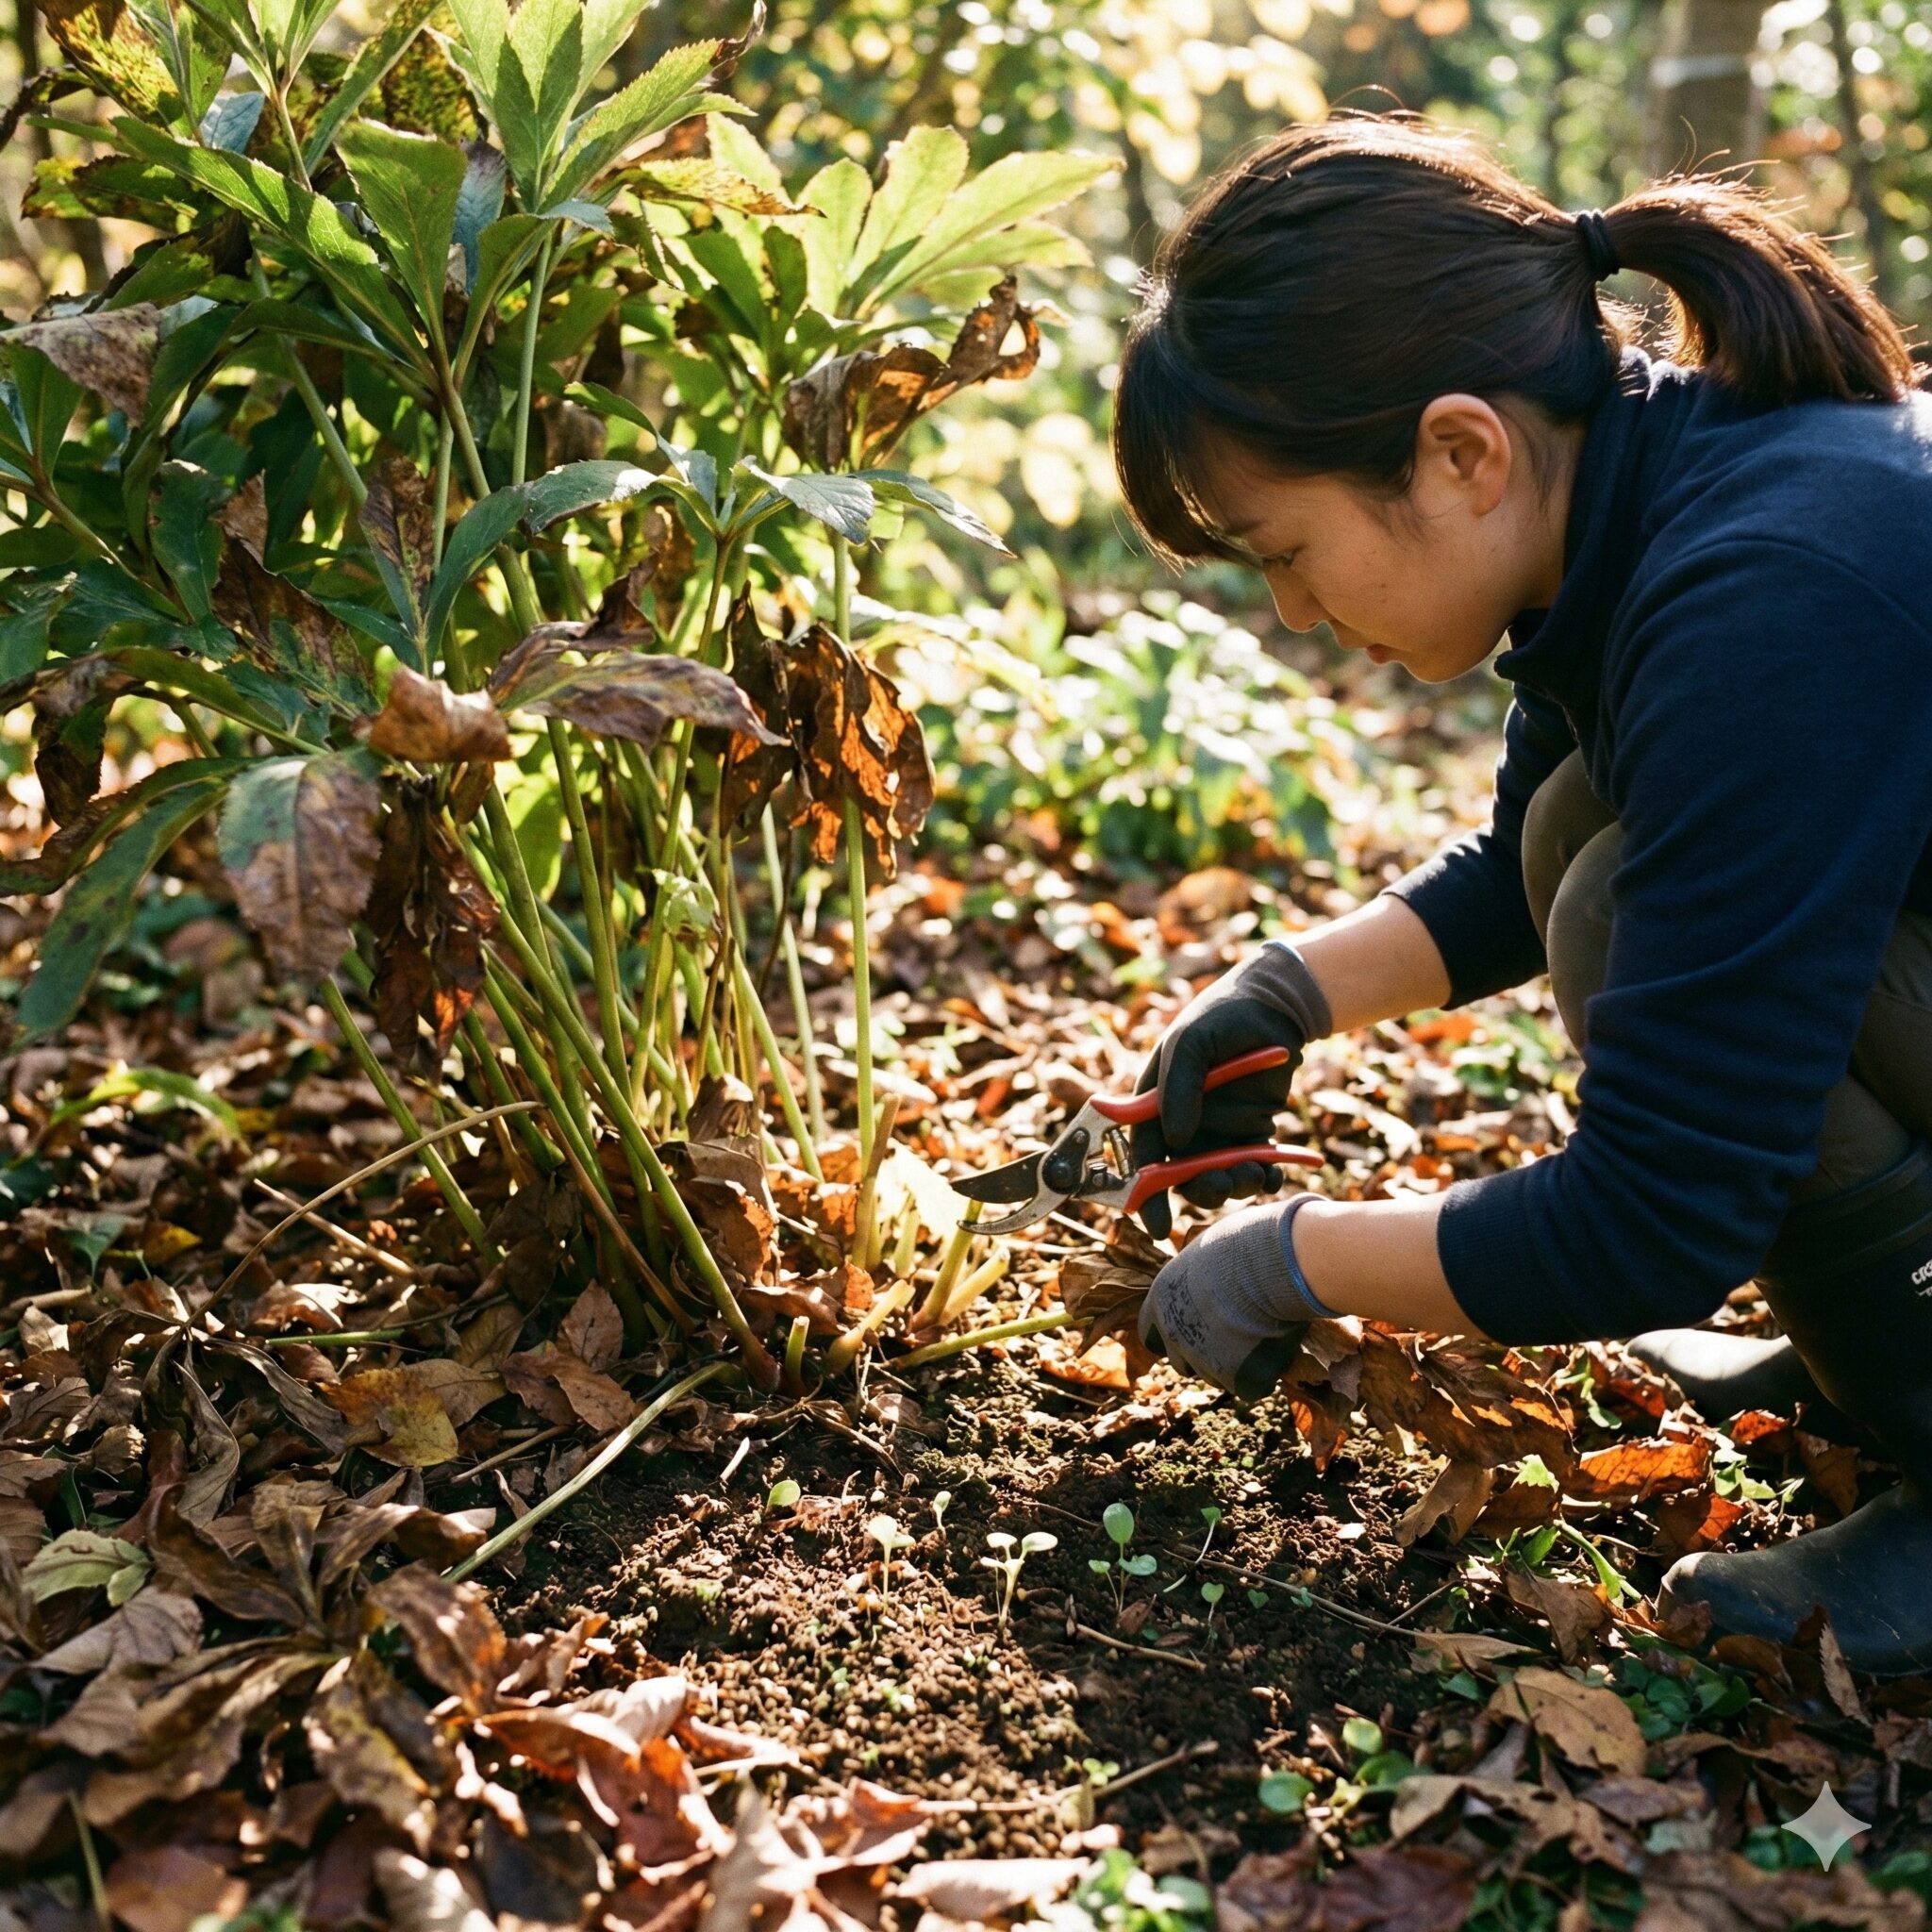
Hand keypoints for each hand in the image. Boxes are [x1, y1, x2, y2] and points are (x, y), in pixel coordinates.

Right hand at [1132, 940, 1329, 1237]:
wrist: (1275, 1007)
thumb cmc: (1222, 1016)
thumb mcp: (1192, 1043)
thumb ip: (1179, 1088)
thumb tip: (1173, 1141)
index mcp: (1155, 1104)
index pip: (1143, 1155)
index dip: (1146, 1193)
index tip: (1157, 1224)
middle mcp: (1182, 1123)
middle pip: (1182, 1176)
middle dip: (1202, 1190)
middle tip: (1225, 1186)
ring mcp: (1217, 1130)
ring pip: (1219, 1177)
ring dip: (1235, 1185)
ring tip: (1257, 1173)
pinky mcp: (1251, 1133)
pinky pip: (1254, 1167)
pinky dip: (1265, 1177)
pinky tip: (1275, 1172)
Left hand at [1137, 1198, 1315, 1398]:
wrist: (1268, 1265)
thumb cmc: (1243, 1244)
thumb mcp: (1206, 1251)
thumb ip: (1199, 1276)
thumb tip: (1209, 1275)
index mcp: (1161, 1299)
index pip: (1150, 1333)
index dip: (1172, 1333)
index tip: (1195, 1327)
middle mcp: (1173, 1333)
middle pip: (1181, 1361)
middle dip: (1203, 1355)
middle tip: (1235, 1334)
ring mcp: (1201, 1359)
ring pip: (1215, 1375)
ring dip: (1233, 1363)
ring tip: (1261, 1332)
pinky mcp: (1233, 1378)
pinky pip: (1248, 1385)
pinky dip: (1262, 1374)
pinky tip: (1275, 1347)